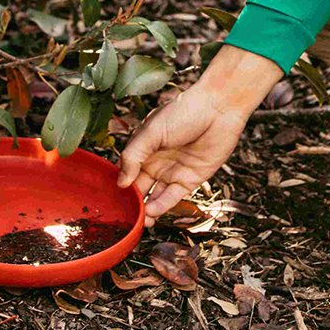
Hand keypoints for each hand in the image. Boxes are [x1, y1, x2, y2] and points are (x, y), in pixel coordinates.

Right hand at [116, 48, 281, 224]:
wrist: (218, 109)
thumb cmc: (184, 112)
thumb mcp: (151, 131)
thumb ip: (133, 156)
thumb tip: (121, 182)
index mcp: (145, 148)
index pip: (127, 172)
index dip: (120, 186)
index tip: (111, 200)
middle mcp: (157, 162)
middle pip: (140, 188)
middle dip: (132, 203)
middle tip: (124, 217)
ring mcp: (173, 171)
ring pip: (155, 197)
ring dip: (146, 210)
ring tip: (139, 220)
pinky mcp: (191, 179)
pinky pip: (172, 197)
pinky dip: (161, 206)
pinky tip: (151, 212)